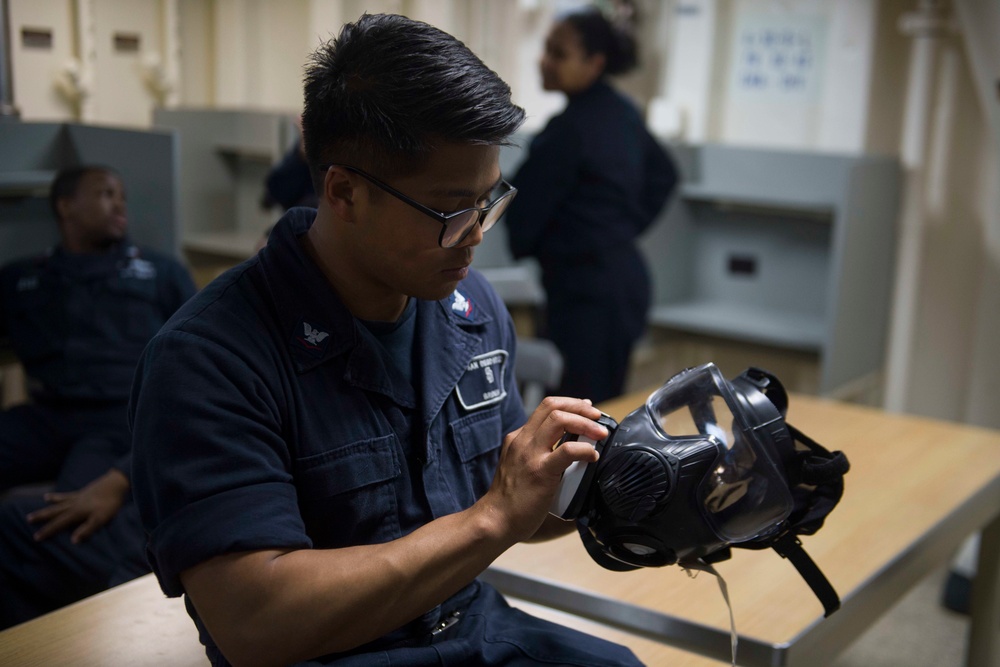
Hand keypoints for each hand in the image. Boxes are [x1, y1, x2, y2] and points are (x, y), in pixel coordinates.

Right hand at [26, 468, 129, 543]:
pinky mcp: (82, 492)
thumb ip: (87, 529)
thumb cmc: (110, 503)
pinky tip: (50, 496)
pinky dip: (57, 496)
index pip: (59, 523)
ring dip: (48, 505)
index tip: (35, 537)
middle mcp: (73, 504)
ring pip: (58, 503)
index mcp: (76, 512)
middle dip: (41, 517)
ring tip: (38, 506)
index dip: (47, 531)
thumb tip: (73, 541)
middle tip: (28, 519)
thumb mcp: (100, 519)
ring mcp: (77, 497)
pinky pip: (66, 495)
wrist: (116, 483)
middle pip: (54, 511)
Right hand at [478, 396, 606, 543]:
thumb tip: (568, 448)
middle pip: (553, 406)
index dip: (571, 404)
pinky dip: (584, 449)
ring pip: (559, 420)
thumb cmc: (512, 499)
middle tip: (598, 417)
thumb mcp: (520, 465)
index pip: (546, 407)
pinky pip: (567, 451)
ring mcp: (530, 454)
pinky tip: (592, 456)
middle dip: (580, 407)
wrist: (495, 520)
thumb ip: (538, 454)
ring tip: (600, 434)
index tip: (588, 409)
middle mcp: (523, 440)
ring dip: (585, 423)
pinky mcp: (540, 471)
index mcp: (519, 437)